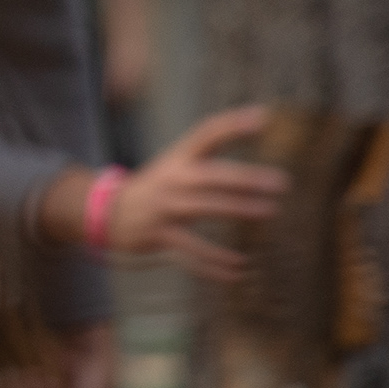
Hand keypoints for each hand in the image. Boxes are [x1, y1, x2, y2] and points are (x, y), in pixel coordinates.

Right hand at [108, 105, 289, 279]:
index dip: (232, 125)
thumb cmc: (159, 186)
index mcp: (179, 159)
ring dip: (236, 208)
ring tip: (268, 211)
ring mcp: (165, 208)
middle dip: (244, 178)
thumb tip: (260, 117)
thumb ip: (213, 144)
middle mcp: (172, 180)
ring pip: (203, 207)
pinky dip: (214, 263)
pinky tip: (238, 270)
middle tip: (280, 182)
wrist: (107, 212)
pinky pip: (191, 252)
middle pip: (210, 175)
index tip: (262, 118)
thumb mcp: (178, 161)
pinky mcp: (160, 236)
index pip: (205, 134)